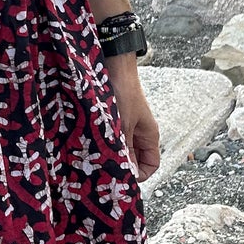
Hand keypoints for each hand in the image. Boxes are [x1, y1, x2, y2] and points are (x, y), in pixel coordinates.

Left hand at [104, 56, 160, 179]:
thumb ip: (125, 151)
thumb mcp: (123, 126)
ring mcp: (126, 128)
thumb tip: (124, 174)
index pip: (151, 166)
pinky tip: (91, 145)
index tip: (122, 177)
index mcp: (149, 136)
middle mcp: (139, 134)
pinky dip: (103, 145)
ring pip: (121, 150)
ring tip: (96, 158)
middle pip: (135, 160)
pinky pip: (111, 140)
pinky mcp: (114, 122)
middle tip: (104, 171)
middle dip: (122, 166)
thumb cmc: (123, 92)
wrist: (114, 66)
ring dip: (111, 155)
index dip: (139, 175)